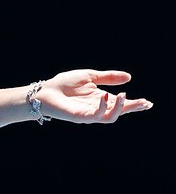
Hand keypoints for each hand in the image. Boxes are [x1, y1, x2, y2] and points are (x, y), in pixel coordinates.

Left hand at [34, 69, 152, 123]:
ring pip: (111, 117)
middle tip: (145, 103)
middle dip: (133, 108)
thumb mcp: (89, 76)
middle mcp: (97, 108)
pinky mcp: (80, 117)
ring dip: (120, 108)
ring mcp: (89, 114)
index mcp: (101, 98)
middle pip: (120, 112)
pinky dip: (103, 107)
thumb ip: (108, 77)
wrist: (45, 91)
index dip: (135, 103)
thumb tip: (129, 77)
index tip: (147, 102)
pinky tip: (106, 97)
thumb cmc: (64, 84)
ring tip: (123, 96)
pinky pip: (96, 116)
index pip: (121, 103)